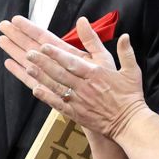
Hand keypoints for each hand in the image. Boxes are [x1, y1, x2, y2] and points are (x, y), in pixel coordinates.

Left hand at [0, 16, 148, 138]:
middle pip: (60, 73)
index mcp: (96, 74)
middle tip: (28, 52)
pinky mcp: (75, 113)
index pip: (73, 62)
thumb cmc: (130, 95)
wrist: (129, 123)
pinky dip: (46, 97)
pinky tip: (35, 90)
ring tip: (27, 67)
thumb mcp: (131, 70)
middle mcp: (85, 87)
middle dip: (43, 62)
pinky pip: (57, 104)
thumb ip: (125, 51)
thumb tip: (124, 35)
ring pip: (56, 86)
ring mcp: (78, 101)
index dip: (57, 54)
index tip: (44, 46)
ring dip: (41, 76)